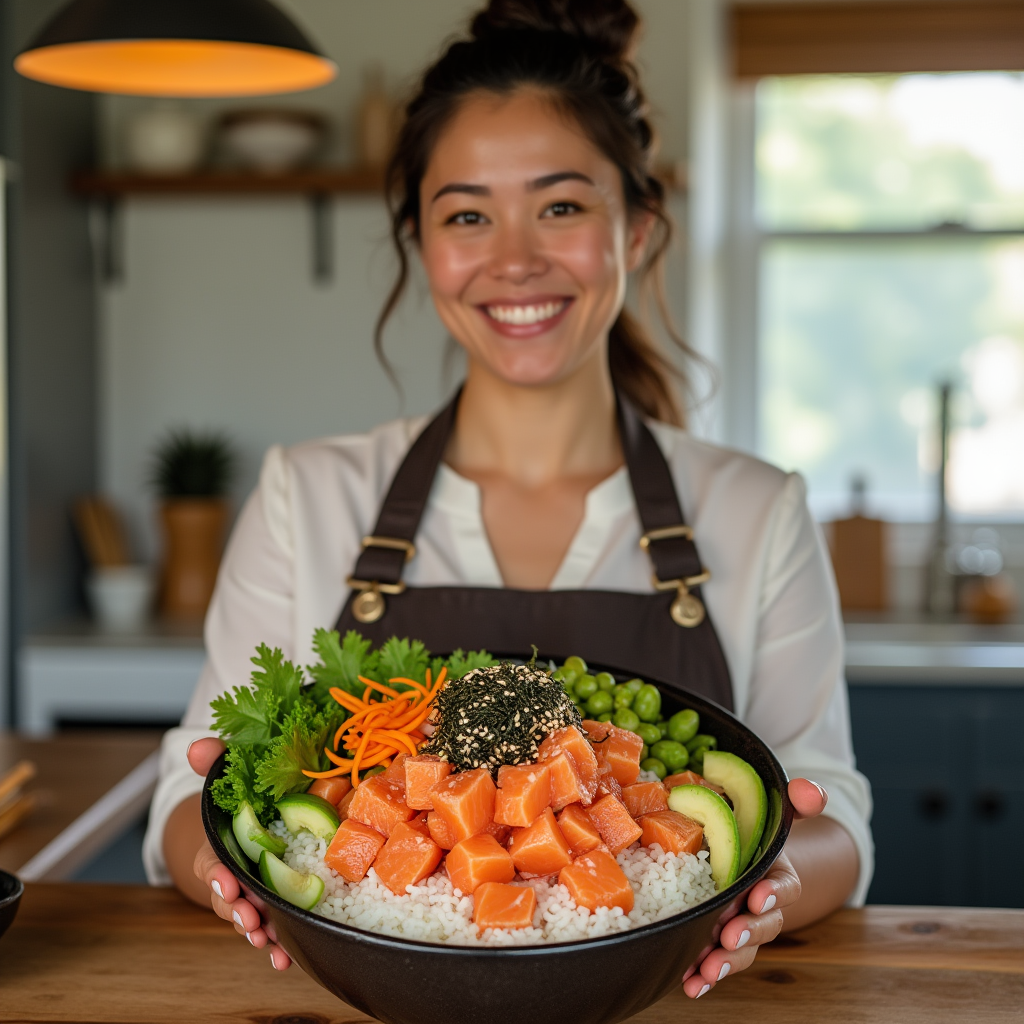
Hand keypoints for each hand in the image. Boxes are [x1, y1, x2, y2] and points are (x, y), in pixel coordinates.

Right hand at [188, 737, 292, 970]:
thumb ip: (215, 761)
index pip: (210, 864)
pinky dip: (278, 945)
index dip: (215, 874)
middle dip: (236, 911)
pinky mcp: (275, 903)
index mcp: (218, 848)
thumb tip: (199, 747)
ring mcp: (252, 893)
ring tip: (269, 944)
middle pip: (228, 900)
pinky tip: (285, 958)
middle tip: (249, 919)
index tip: (225, 880)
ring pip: (250, 918)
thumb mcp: (228, 777)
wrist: (247, 824)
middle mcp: (232, 876)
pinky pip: (274, 927)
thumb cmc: (238, 802)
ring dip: (257, 933)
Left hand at [680, 777, 826, 998]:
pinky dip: (703, 975)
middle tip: (729, 936)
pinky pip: (714, 959)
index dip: (775, 893)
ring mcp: (742, 925)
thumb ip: (798, 799)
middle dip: (748, 933)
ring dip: (725, 962)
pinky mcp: (719, 939)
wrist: (749, 855)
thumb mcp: (777, 811)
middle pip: (763, 925)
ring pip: (741, 949)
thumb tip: (812, 792)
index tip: (758, 896)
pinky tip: (689, 985)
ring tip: (706, 971)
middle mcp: (763, 905)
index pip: (784, 886)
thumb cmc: (759, 832)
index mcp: (778, 874)